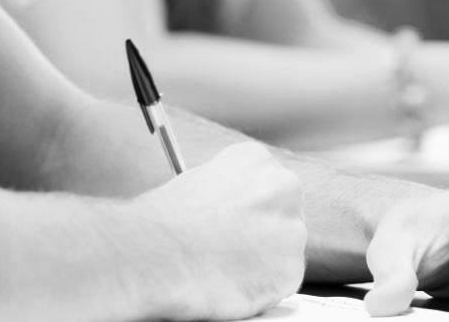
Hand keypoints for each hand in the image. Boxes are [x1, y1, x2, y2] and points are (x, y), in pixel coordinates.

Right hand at [133, 143, 306, 319]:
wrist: (156, 256)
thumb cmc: (161, 223)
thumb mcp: (192, 184)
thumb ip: (223, 193)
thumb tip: (227, 212)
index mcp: (255, 159)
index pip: (265, 183)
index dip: (246, 208)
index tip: (232, 222)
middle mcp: (282, 187)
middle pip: (281, 213)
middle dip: (261, 232)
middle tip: (231, 249)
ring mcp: (292, 229)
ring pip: (283, 249)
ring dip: (261, 261)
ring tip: (223, 268)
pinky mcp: (291, 270)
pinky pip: (280, 281)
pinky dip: (260, 288)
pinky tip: (231, 284)